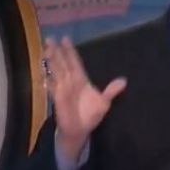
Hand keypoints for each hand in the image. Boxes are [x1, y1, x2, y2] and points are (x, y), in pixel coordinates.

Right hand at [43, 37, 126, 158]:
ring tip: (47, 49)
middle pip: (63, 63)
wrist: (80, 130)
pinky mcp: (58, 99)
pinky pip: (53, 88)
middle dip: (57, 52)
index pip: (74, 62)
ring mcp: (63, 89)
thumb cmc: (91, 115)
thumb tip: (124, 80)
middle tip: (50, 39)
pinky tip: (45, 74)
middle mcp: (70, 82)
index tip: (65, 39)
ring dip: (52, 61)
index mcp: (81, 80)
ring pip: (57, 72)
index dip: (70, 51)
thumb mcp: (104, 102)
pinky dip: (49, 82)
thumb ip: (111, 91)